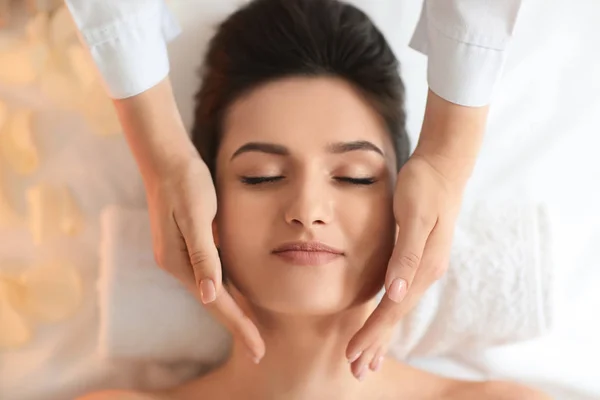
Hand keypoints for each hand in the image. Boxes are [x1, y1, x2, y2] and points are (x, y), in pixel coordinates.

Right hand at [144, 154, 264, 361]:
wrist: (166, 158)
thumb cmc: (185, 182)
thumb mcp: (197, 216)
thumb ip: (203, 255)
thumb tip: (208, 296)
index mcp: (179, 261)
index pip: (215, 302)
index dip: (238, 325)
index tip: (257, 348)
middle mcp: (178, 264)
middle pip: (214, 302)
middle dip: (238, 326)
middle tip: (260, 350)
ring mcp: (181, 256)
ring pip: (214, 291)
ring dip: (233, 311)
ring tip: (253, 331)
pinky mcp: (188, 245)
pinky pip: (212, 275)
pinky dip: (228, 290)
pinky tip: (240, 296)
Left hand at [345, 151, 467, 378]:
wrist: (443, 167)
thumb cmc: (424, 187)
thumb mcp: (414, 216)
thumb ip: (406, 255)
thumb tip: (396, 294)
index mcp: (423, 266)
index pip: (392, 310)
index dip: (372, 334)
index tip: (352, 355)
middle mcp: (426, 272)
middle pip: (396, 316)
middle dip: (376, 344)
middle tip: (357, 371)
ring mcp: (424, 267)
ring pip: (398, 309)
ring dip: (382, 335)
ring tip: (368, 358)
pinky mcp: (418, 259)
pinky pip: (400, 295)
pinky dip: (388, 313)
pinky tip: (382, 320)